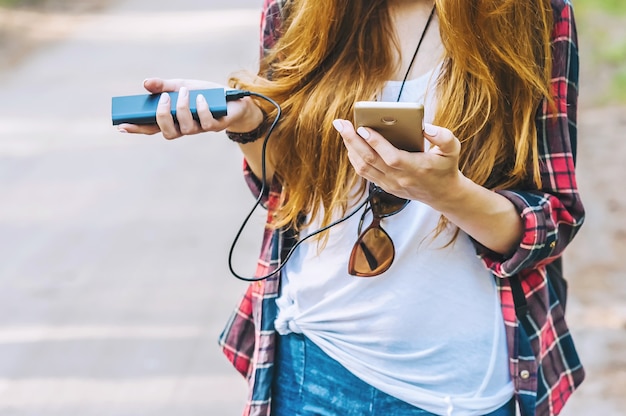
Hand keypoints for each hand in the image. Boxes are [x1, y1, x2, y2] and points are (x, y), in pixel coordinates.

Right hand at [117, 78, 263, 139]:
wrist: (233, 98)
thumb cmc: (205, 94)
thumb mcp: (182, 86)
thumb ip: (164, 86)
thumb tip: (146, 83)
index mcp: (172, 119)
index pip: (151, 127)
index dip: (136, 129)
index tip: (121, 126)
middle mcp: (184, 128)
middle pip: (167, 133)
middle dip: (162, 117)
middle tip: (164, 99)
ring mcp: (199, 129)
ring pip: (185, 128)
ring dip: (182, 109)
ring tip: (185, 92)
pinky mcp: (215, 126)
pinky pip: (206, 123)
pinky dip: (202, 109)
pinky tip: (202, 99)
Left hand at [333, 119, 463, 208]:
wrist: (442, 194)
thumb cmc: (445, 167)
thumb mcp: (452, 150)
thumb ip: (443, 137)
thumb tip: (427, 127)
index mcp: (416, 168)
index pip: (392, 157)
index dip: (376, 143)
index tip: (363, 128)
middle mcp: (399, 179)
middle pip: (370, 160)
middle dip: (353, 140)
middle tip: (340, 123)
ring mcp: (390, 184)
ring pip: (363, 167)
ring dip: (350, 148)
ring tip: (343, 129)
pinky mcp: (384, 185)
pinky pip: (364, 172)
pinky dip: (354, 157)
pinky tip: (350, 143)